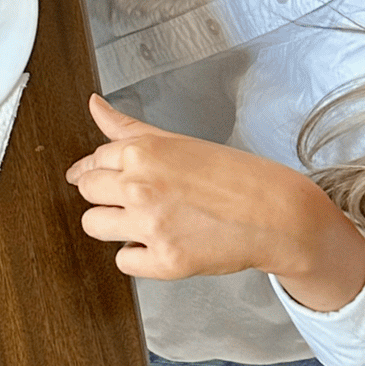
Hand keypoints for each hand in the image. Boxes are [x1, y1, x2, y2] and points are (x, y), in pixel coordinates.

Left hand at [67, 95, 364, 309]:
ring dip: (113, 225)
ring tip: (143, 222)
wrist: (278, 214)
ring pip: (94, 225)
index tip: (106, 178)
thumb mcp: (175, 141)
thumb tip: (93, 104)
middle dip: (104, 196)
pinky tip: (160, 244)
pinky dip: (138, 256)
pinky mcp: (167, 261)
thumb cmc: (231, 174)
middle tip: (133, 200)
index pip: (92, 160)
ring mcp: (151, 225)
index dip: (101, 171)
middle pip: (86, 191)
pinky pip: (124, 261)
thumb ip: (127, 127)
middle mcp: (139, 186)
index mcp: (140, 152)